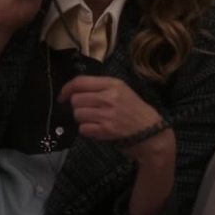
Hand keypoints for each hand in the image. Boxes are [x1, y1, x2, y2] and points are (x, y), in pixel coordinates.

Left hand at [58, 76, 174, 163]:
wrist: (151, 132)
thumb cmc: (135, 110)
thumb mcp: (122, 90)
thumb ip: (100, 87)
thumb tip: (74, 89)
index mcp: (112, 84)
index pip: (80, 82)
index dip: (67, 89)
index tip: (62, 96)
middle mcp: (109, 97)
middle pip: (76, 99)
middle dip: (77, 106)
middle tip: (87, 110)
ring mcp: (107, 114)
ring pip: (78, 114)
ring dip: (82, 119)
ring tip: (95, 120)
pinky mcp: (106, 130)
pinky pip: (83, 129)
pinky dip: (87, 130)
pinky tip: (98, 129)